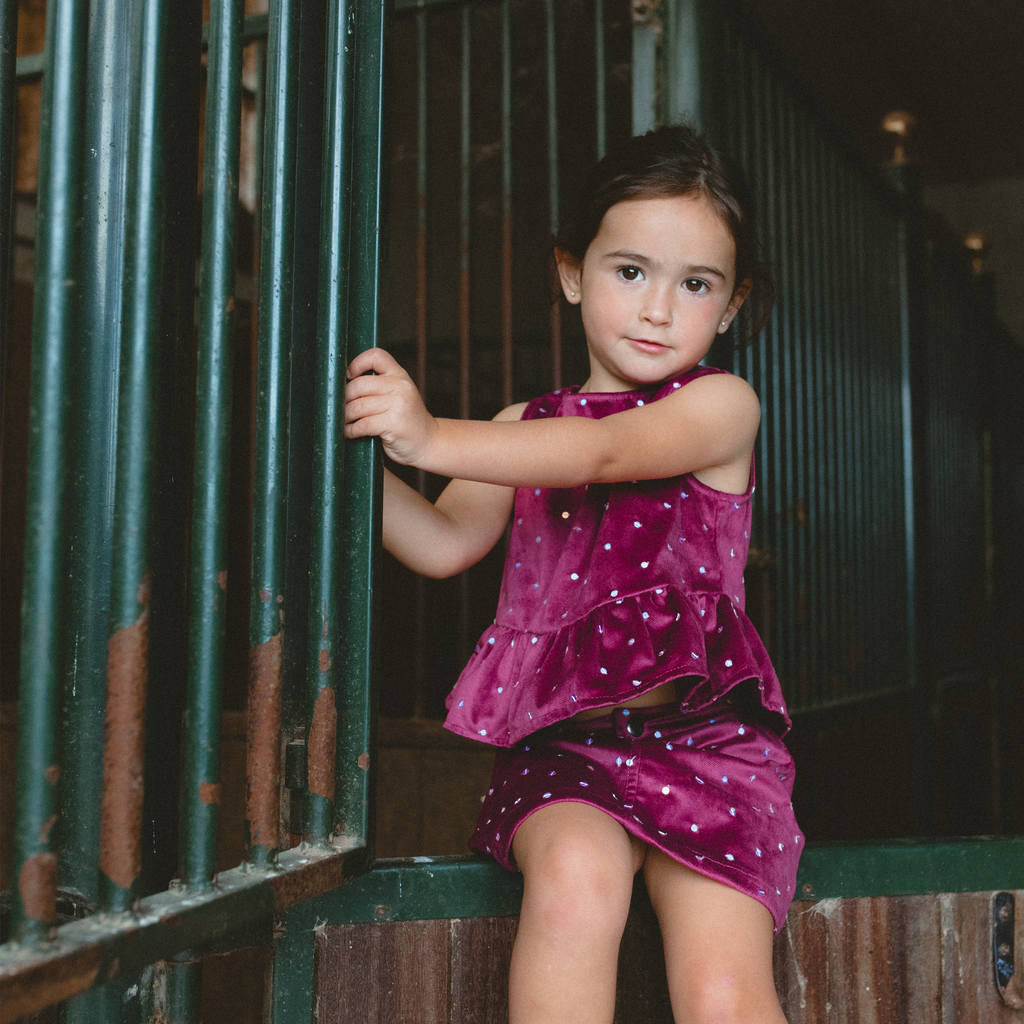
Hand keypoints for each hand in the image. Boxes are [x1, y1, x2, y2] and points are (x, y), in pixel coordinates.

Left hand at [344, 348, 437, 465]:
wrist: (428, 442)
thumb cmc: (407, 420)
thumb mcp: (399, 394)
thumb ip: (379, 386)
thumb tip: (344, 386)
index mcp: (400, 375)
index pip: (376, 356)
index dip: (357, 363)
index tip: (349, 376)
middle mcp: (400, 386)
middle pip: (358, 385)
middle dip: (344, 399)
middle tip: (340, 408)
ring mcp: (398, 405)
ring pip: (358, 406)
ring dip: (345, 417)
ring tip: (344, 422)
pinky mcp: (393, 424)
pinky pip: (362, 424)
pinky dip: (351, 430)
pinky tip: (350, 432)